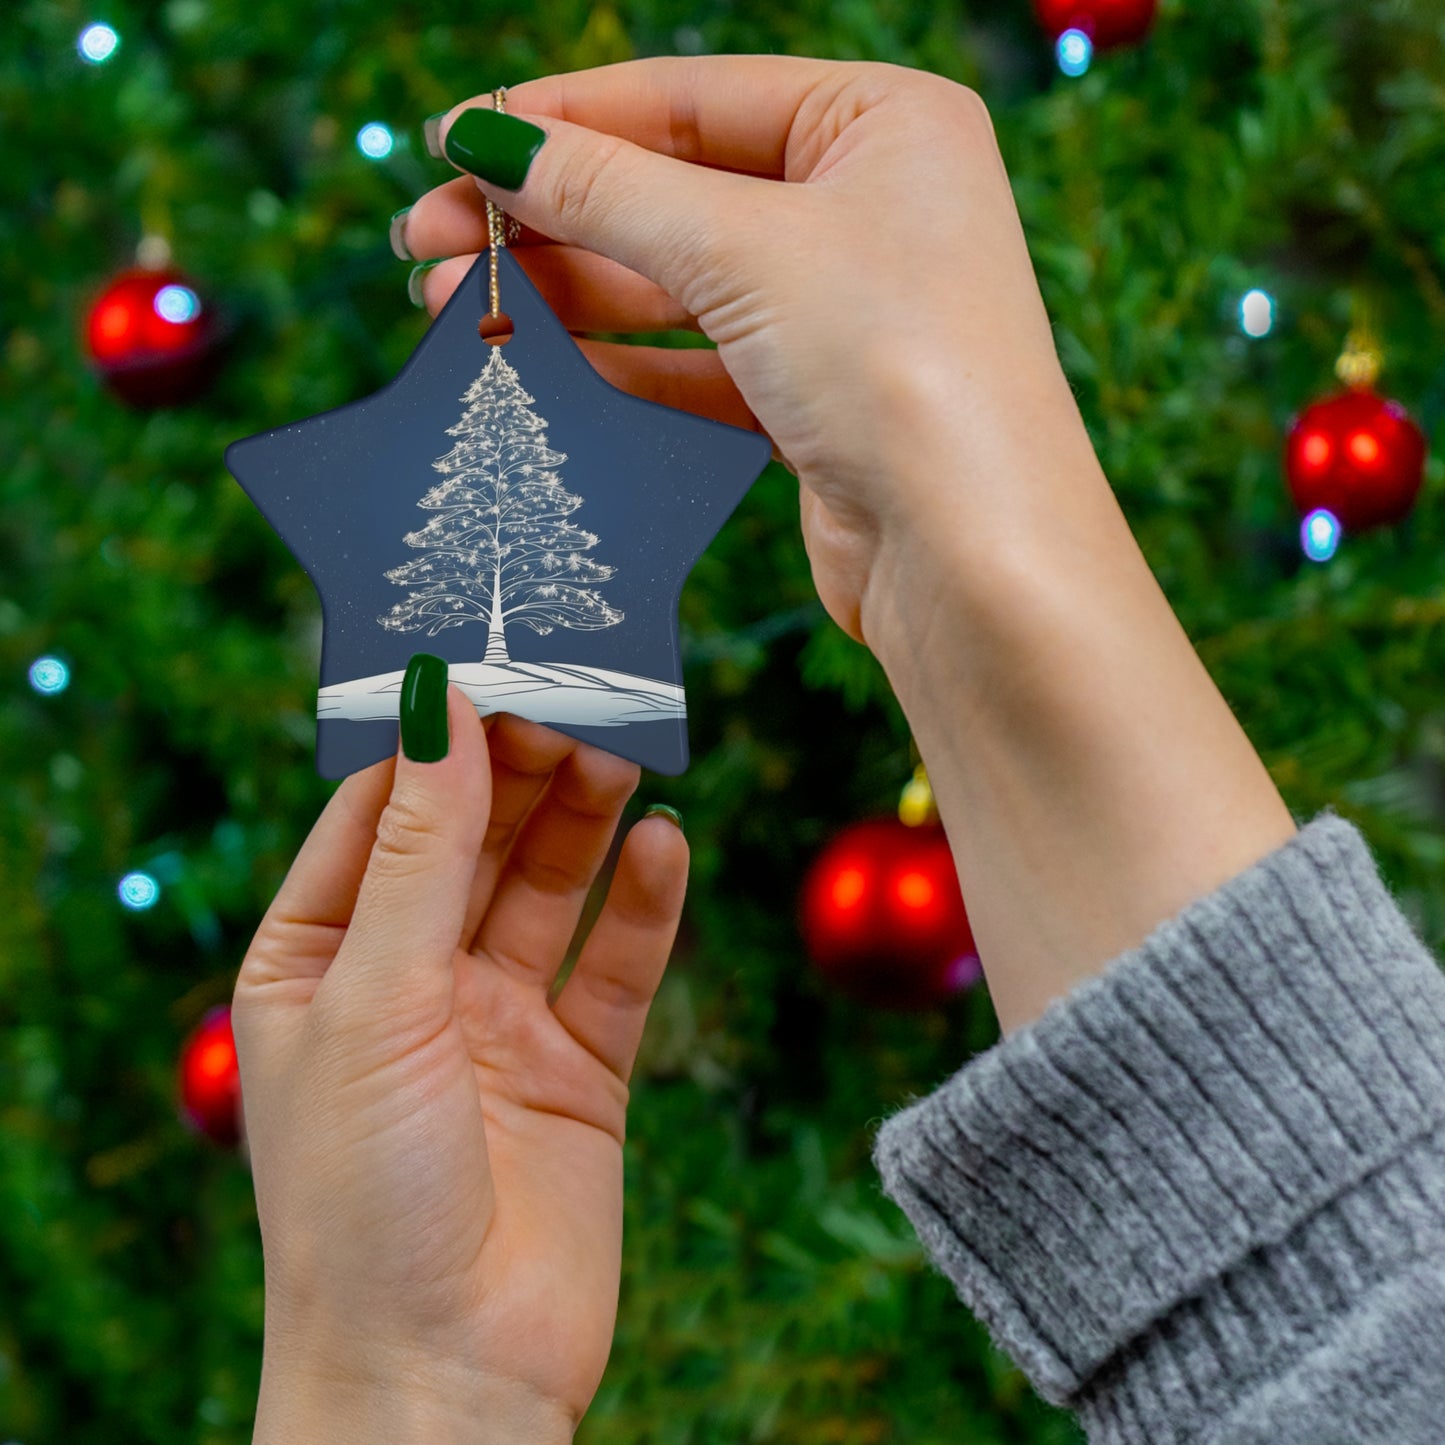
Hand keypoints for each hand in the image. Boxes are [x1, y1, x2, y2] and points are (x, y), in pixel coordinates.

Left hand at [232, 692, 687, 1440]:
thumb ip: (416, 851)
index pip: (377, 814)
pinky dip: (644, 904)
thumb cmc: (361, 1198)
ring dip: (586, 818)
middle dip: (521, 769)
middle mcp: (407, 982)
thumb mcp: (373, 999)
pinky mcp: (579, 1069)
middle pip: (473, 840)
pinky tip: (666, 845)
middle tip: (580, 693)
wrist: (446, 1379)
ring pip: (549, 887)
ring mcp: (497, 1024)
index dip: (432, 739)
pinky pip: (616, 965)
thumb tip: (436, 706)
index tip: (489, 660)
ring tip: (627, 747)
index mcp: (317, 961)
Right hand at [401, 56, 1095, 645]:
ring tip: (452, 305)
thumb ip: (608, 191)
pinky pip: (699, 361)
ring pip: (678, 281)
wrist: (972, 557)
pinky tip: (538, 361)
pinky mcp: (819, 398)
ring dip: (567, 291)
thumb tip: (489, 141)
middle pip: (673, 189)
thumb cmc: (898, 367)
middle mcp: (869, 204)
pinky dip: (619, 359)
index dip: (561, 118)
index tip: (452, 142)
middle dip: (547, 214)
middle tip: (426, 239)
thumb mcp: (743, 249)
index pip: (689, 97)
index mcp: (882, 121)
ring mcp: (844, 306)